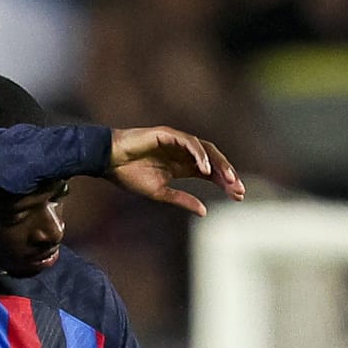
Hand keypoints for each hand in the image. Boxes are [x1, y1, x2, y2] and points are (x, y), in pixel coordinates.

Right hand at [106, 126, 245, 216]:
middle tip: (240, 189)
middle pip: (214, 161)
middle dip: (228, 174)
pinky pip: (188, 142)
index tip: (239, 197)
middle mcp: (183, 153)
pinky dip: (199, 155)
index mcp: (182, 166)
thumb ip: (182, 200)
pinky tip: (205, 170)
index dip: (226, 184)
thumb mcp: (160, 193)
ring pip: (206, 149)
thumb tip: (205, 212)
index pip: (211, 174)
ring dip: (219, 163)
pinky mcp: (166, 134)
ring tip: (229, 179)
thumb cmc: (129, 175)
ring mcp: (176, 142)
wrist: (107, 162)